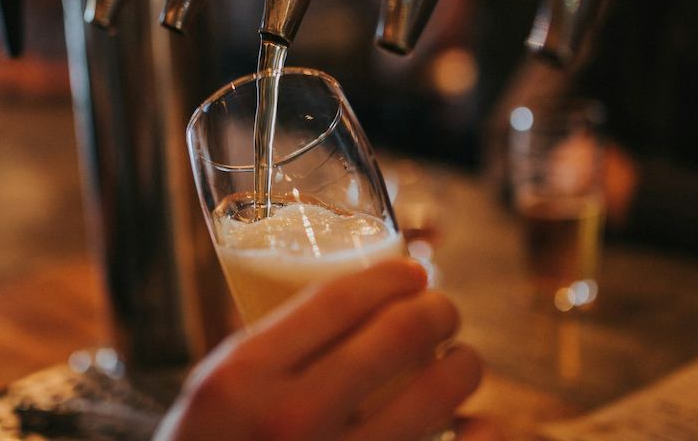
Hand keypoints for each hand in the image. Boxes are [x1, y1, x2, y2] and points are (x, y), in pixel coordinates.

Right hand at [154, 259, 497, 440]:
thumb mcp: (216, 385)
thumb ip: (274, 346)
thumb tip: (357, 300)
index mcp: (244, 375)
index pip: (339, 300)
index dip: (390, 277)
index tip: (411, 273)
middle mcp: (290, 418)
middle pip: (398, 335)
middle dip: (438, 311)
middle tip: (442, 311)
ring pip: (436, 395)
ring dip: (464, 366)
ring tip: (459, 361)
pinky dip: (481, 436)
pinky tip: (479, 425)